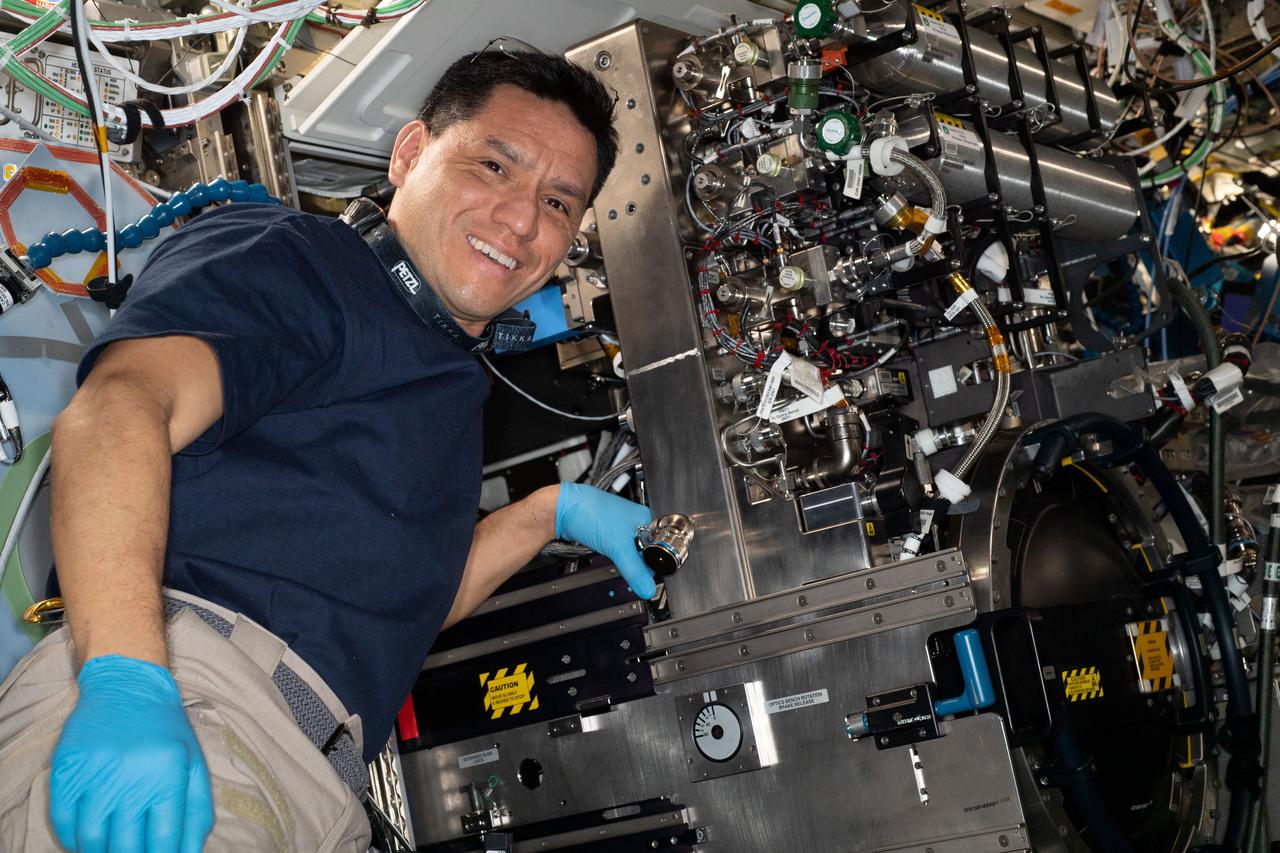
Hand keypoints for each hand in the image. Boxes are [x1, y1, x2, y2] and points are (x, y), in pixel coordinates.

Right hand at [50, 655, 214, 852]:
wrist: (128, 686)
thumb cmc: (166, 731)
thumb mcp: (193, 764)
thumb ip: (197, 812)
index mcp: (169, 773)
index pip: (162, 840)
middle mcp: (131, 773)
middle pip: (125, 846)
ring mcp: (95, 771)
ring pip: (92, 840)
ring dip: (101, 852)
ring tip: (112, 848)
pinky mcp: (67, 768)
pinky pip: (64, 821)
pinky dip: (74, 839)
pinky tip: (89, 836)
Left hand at [555, 483, 656, 598]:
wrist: (562, 510)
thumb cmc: (591, 513)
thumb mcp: (618, 547)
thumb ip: (635, 571)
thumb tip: (648, 589)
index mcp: (645, 519)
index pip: (659, 547)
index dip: (654, 563)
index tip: (648, 576)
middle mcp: (634, 522)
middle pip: (644, 552)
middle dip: (637, 563)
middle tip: (629, 568)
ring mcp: (620, 528)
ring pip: (629, 552)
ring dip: (624, 560)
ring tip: (616, 558)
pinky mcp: (607, 534)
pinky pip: (616, 550)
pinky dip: (614, 557)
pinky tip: (609, 556)